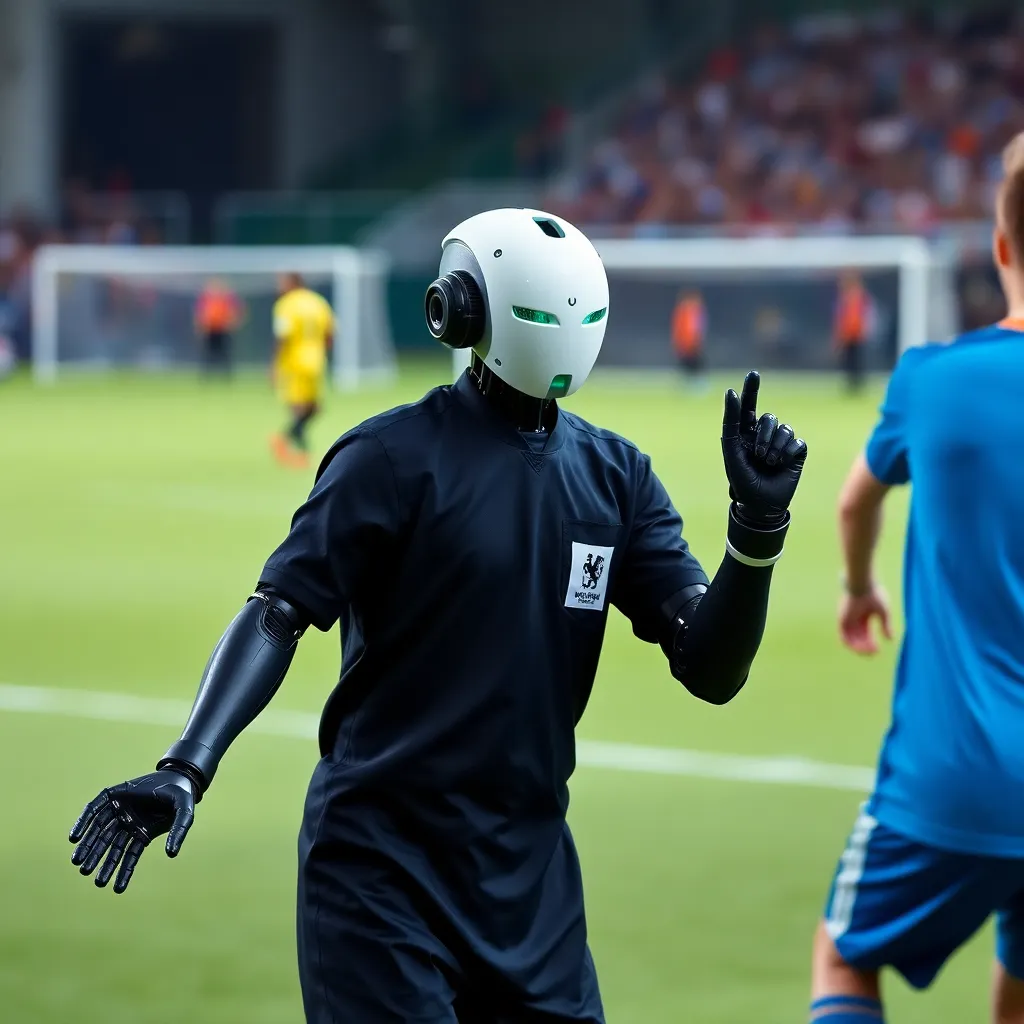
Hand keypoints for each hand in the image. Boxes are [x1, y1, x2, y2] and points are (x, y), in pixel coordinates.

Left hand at [68, 770, 195, 892]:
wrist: (177, 773)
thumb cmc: (181, 796)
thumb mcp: (185, 815)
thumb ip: (179, 832)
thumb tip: (171, 854)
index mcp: (143, 832)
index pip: (129, 856)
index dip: (122, 873)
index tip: (115, 890)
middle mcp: (128, 824)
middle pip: (110, 846)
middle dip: (99, 861)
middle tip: (89, 875)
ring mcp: (119, 809)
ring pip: (100, 832)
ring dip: (88, 847)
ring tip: (79, 864)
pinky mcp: (112, 795)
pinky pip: (93, 810)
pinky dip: (83, 823)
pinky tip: (75, 837)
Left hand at [722, 370, 807, 524]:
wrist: (761, 505)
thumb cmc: (742, 480)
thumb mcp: (731, 451)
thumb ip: (730, 422)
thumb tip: (731, 391)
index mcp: (746, 434)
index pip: (749, 407)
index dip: (751, 390)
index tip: (753, 374)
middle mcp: (764, 435)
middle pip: (770, 418)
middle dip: (764, 435)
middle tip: (758, 455)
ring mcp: (782, 443)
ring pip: (784, 429)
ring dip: (775, 447)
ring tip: (768, 464)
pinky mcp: (797, 452)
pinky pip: (797, 442)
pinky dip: (788, 454)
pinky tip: (781, 465)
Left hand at [839, 584, 892, 654]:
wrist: (862, 586)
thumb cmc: (874, 595)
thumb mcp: (883, 613)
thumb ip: (886, 626)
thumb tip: (890, 640)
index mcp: (864, 618)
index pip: (866, 636)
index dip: (871, 644)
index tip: (878, 650)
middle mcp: (855, 621)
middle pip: (859, 639)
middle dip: (866, 648)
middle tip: (873, 654)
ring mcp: (847, 621)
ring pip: (851, 640)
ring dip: (858, 649)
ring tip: (867, 653)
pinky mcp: (842, 620)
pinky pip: (843, 636)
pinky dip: (850, 644)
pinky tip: (857, 649)